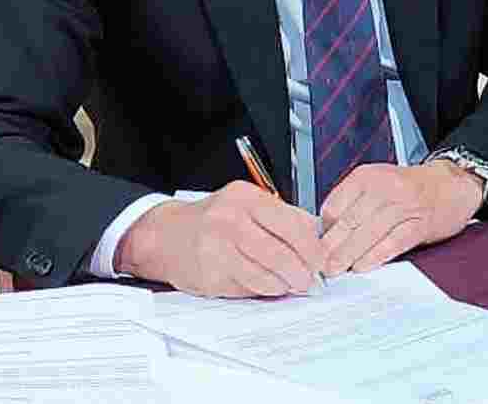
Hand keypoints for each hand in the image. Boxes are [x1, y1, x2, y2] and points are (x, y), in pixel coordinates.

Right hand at [114, 181, 324, 297]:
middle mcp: (229, 220)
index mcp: (245, 198)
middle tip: (311, 280)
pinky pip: (245, 288)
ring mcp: (216, 248)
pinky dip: (261, 290)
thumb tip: (316, 239)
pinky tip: (267, 287)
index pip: (290, 223)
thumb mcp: (246, 204)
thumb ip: (280, 217)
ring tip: (292, 285)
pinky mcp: (208, 274)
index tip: (321, 260)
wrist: (166, 236)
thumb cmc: (213, 221)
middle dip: (301, 271)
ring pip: (263, 275)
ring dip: (284, 285)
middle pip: (278, 253)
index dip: (311, 247)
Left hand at [319, 161, 483, 276]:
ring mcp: (403, 205)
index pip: (334, 205)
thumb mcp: (377, 184)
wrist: (451, 185)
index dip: (323, 231)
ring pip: (368, 233)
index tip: (316, 247)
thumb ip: (353, 204)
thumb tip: (326, 233)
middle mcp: (384, 187)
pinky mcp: (419, 223)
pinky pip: (392, 242)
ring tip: (336, 269)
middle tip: (319, 264)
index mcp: (367, 176)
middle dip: (331, 247)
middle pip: (349, 221)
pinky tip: (363, 266)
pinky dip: (375, 256)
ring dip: (349, 255)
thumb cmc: (410, 188)